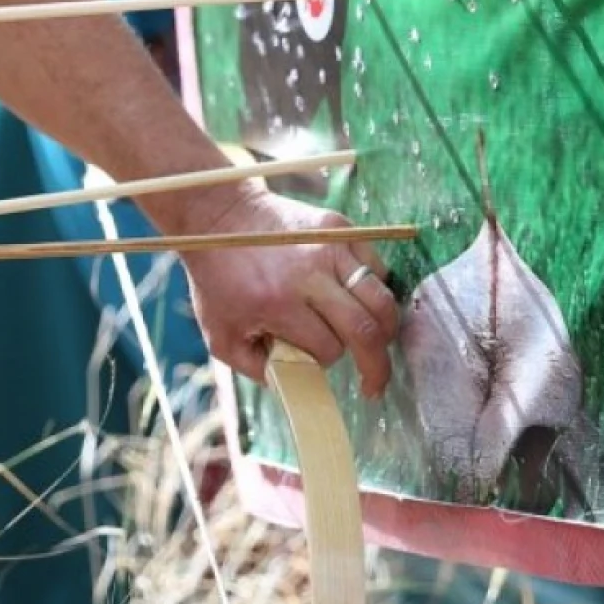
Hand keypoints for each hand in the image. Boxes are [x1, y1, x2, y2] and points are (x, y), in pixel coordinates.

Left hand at [177, 182, 399, 392]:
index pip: (327, 349)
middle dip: (375, 365)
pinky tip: (363, 303)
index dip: (325, 361)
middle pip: (365, 329)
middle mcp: (309, 273)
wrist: (219, 217)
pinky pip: (377, 268)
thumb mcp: (220, 334)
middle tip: (375, 384)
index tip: (315, 359)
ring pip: (380, 299)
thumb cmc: (218, 279)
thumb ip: (255, 368)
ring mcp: (329, 246)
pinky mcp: (340, 227)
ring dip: (386, 330)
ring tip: (379, 345)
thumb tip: (293, 386)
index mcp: (277, 302)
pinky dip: (377, 291)